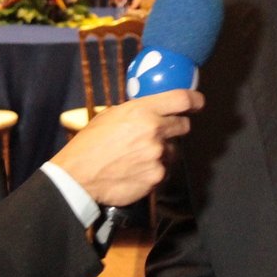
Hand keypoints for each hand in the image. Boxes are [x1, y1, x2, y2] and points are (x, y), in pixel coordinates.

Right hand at [50, 89, 200, 206]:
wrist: (78, 177)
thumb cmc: (90, 144)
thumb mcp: (110, 116)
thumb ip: (136, 111)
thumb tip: (153, 110)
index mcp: (142, 111)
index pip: (181, 99)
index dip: (194, 100)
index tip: (198, 103)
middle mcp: (155, 131)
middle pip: (183, 125)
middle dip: (175, 128)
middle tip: (158, 134)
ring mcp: (158, 156)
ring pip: (172, 151)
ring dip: (161, 152)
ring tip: (138, 157)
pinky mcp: (157, 177)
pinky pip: (163, 170)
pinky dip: (154, 171)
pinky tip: (135, 171)